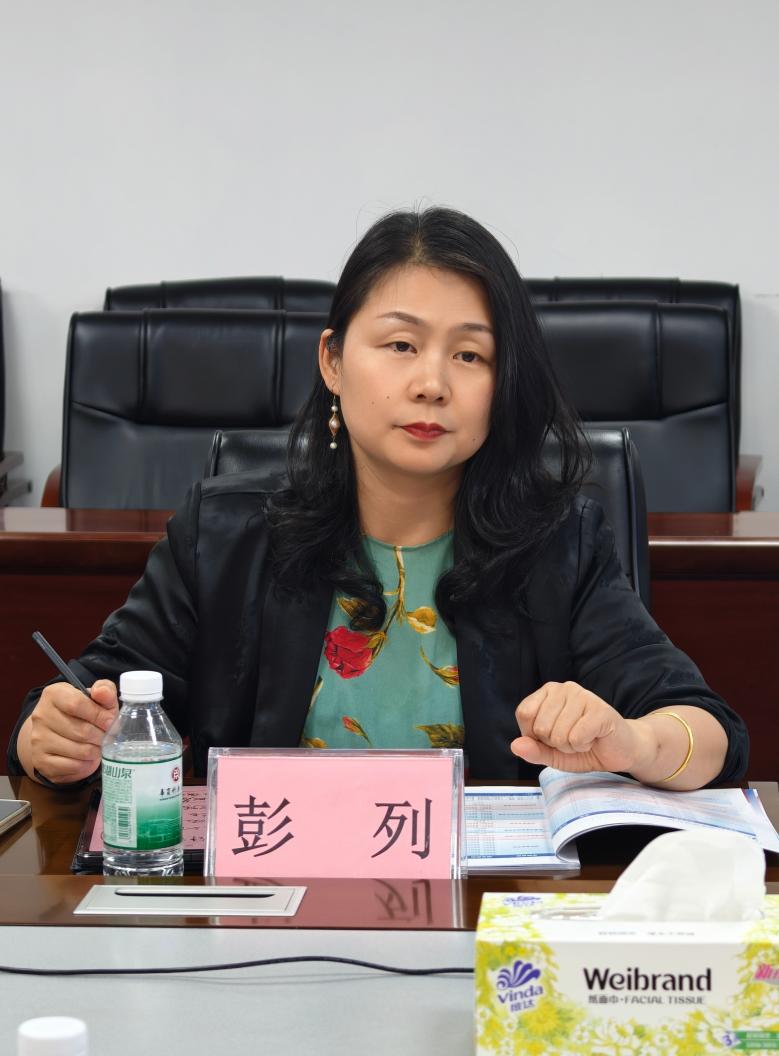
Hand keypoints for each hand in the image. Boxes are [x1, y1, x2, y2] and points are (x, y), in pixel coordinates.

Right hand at [26, 679, 118, 782]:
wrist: (56, 732)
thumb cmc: (83, 712)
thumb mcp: (96, 697)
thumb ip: (105, 691)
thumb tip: (101, 692)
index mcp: (54, 694)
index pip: (77, 704)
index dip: (99, 715)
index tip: (111, 721)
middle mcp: (41, 716)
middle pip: (81, 731)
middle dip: (101, 736)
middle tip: (108, 737)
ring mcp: (38, 739)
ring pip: (79, 750)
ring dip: (96, 751)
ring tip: (98, 746)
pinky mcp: (41, 761)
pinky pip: (72, 766)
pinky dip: (86, 764)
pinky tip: (88, 758)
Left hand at [511, 681, 646, 773]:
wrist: (619, 751)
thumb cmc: (584, 747)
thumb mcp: (552, 754)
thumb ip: (533, 750)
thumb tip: (515, 745)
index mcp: (548, 692)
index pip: (524, 713)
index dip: (535, 734)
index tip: (552, 736)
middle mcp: (564, 688)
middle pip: (540, 727)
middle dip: (555, 743)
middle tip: (572, 739)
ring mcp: (583, 695)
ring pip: (558, 735)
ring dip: (571, 746)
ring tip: (584, 739)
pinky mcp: (600, 709)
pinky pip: (576, 738)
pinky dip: (583, 747)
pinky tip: (593, 739)